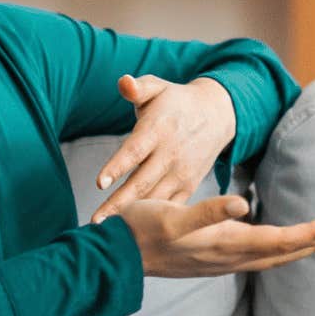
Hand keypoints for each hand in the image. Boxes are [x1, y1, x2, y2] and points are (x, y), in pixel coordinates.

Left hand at [92, 75, 236, 221]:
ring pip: (156, 199)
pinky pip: (171, 206)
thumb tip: (124, 82)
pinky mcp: (189, 186)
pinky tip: (135, 233)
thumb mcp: (158, 88)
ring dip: (134, 216)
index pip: (135, 150)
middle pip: (142, 182)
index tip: (99, 182)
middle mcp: (171, 154)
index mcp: (159, 129)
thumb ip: (138, 87)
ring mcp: (181, 173)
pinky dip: (155, 220)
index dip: (117, 166)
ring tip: (110, 233)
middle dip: (119, 203)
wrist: (218, 115)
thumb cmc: (175, 102)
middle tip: (96, 222)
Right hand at [115, 195, 314, 277]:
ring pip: (278, 255)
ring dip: (310, 245)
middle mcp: (231, 257)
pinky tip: (291, 241)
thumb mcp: (171, 217)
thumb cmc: (139, 231)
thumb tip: (241, 205)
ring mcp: (225, 260)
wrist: (112, 257)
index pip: (283, 241)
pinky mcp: (216, 257)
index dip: (314, 233)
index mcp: (226, 244)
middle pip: (290, 251)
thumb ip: (206, 212)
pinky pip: (261, 254)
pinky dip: (285, 247)